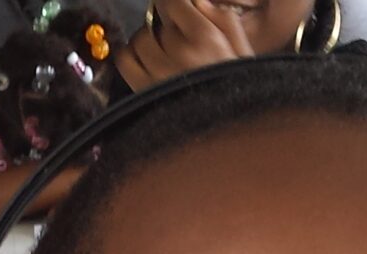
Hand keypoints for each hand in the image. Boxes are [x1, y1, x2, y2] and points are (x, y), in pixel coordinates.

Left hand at [117, 0, 257, 90]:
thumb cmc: (237, 86)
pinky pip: (125, 60)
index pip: (173, 1)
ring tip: (165, 52)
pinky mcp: (144, 90)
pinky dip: (131, 54)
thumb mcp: (242, 47)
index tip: (177, 8)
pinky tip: (146, 60)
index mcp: (205, 37)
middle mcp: (179, 52)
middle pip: (158, 21)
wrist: (230, 127)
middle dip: (168, 27)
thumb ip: (221, 17)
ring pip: (141, 38)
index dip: (175, 3)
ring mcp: (158, 72)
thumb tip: (197, 1)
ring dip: (150, 40)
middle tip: (181, 40)